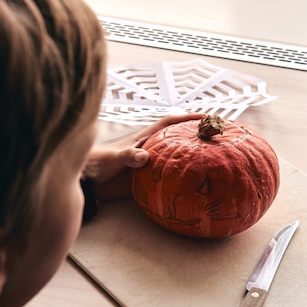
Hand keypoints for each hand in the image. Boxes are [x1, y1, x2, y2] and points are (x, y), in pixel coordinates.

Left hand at [82, 113, 203, 200]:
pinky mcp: (147, 181)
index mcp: (144, 139)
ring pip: (176, 159)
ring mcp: (150, 165)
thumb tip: (144, 157)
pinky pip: (169, 179)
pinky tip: (194, 188)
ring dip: (192, 159)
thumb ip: (127, 156)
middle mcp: (150, 150)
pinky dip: (181, 181)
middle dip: (196, 136)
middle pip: (178, 140)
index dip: (188, 118)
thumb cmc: (96, 164)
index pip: (170, 123)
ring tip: (215, 162)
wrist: (87, 182)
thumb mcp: (112, 158)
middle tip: (219, 138)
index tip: (207, 117)